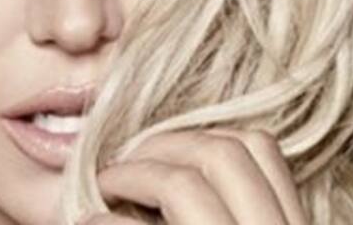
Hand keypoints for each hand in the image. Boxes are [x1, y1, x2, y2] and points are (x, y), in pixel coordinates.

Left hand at [81, 129, 307, 223]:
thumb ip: (229, 207)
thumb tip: (174, 159)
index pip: (262, 149)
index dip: (204, 136)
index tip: (165, 154)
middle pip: (223, 153)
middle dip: (162, 144)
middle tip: (122, 162)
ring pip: (182, 185)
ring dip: (131, 175)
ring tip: (103, 187)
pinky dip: (102, 221)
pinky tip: (91, 224)